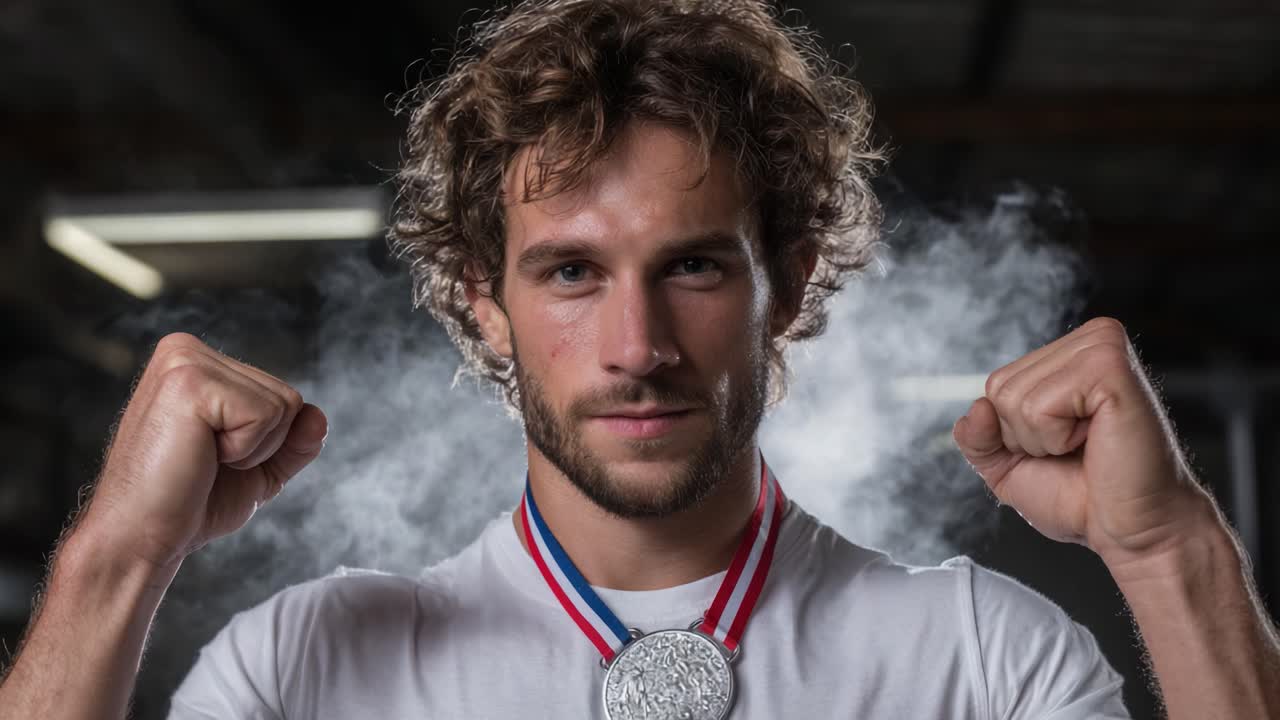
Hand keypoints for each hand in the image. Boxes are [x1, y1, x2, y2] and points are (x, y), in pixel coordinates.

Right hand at [77, 332, 327, 570]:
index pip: (281, 394)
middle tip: (205, 463)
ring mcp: (185, 361)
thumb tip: (319, 416)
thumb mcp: (257, 469)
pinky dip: (244, 450)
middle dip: (261, 445)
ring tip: (200, 458)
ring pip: (283, 405)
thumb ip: (294, 442)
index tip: (212, 459)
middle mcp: (186, 349)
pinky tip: (198, 455)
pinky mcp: (189, 382)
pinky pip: (266, 415)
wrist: (141, 537)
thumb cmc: (190, 504)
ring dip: (251, 449)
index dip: (264, 442)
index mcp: (196, 362)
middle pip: (288, 397)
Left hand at [952, 317, 1209, 568]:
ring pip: (1015, 398)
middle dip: (1026, 435)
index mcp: (1069, 354)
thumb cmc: (1082, 499)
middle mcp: (1090, 339)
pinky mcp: (1110, 367)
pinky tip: (1096, 439)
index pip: (995, 384)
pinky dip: (1057, 437)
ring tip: (1088, 446)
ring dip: (1043, 438)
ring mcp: (1101, 347)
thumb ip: (977, 438)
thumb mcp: (1008, 466)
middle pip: (1000, 388)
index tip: (1061, 448)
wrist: (1132, 532)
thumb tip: (977, 409)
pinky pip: (1039, 406)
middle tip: (1077, 450)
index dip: (1013, 432)